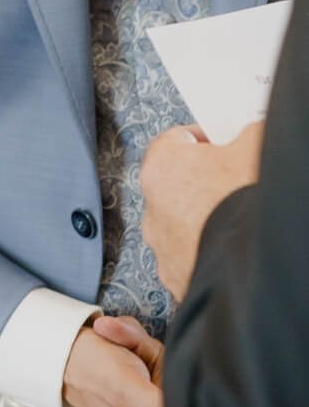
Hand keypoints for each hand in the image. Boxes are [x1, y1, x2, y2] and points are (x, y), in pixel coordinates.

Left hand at [140, 121, 262, 300]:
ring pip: (181, 223)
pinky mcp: (175, 276)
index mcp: (162, 166)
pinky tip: (231, 243)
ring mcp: (162, 246)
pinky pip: (188, 255)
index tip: (222, 143)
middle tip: (232, 180)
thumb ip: (246, 132)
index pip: (176, 140)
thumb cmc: (244, 201)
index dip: (204, 139)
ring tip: (235, 216)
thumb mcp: (254, 146)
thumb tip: (251, 131)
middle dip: (203, 181)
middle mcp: (152, 207)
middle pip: (176, 183)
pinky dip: (205, 250)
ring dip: (202, 218)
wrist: (253, 260)